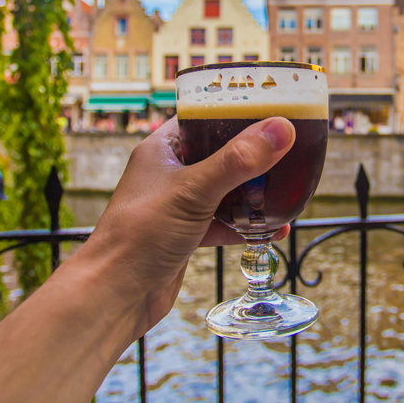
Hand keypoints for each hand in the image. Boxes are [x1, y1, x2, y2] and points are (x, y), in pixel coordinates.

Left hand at [74, 115, 295, 341]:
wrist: (116, 296)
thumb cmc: (138, 237)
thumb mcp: (193, 191)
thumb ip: (238, 161)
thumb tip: (280, 130)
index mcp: (162, 149)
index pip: (201, 116)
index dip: (233, 110)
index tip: (270, 106)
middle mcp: (170, 173)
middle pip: (219, 153)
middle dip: (252, 154)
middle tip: (287, 147)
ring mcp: (179, 205)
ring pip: (224, 189)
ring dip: (253, 191)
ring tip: (286, 187)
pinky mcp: (187, 235)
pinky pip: (224, 222)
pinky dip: (247, 225)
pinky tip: (274, 228)